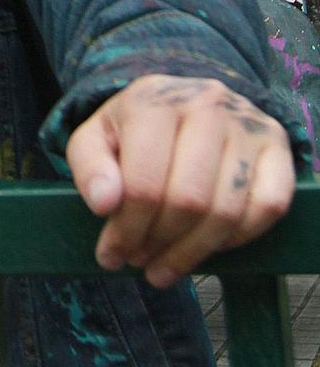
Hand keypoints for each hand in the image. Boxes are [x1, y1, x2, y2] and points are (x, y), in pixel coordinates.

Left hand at [66, 75, 294, 287]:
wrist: (183, 100)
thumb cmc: (135, 128)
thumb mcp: (96, 138)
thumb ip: (89, 166)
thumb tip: (105, 204)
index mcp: (155, 100)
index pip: (144, 182)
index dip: (127, 230)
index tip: (111, 255)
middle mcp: (207, 105)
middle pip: (188, 201)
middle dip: (158, 244)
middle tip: (139, 262)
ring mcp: (248, 125)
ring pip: (227, 210)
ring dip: (193, 252)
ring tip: (164, 266)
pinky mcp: (277, 146)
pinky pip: (269, 208)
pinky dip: (238, 239)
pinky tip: (208, 246)